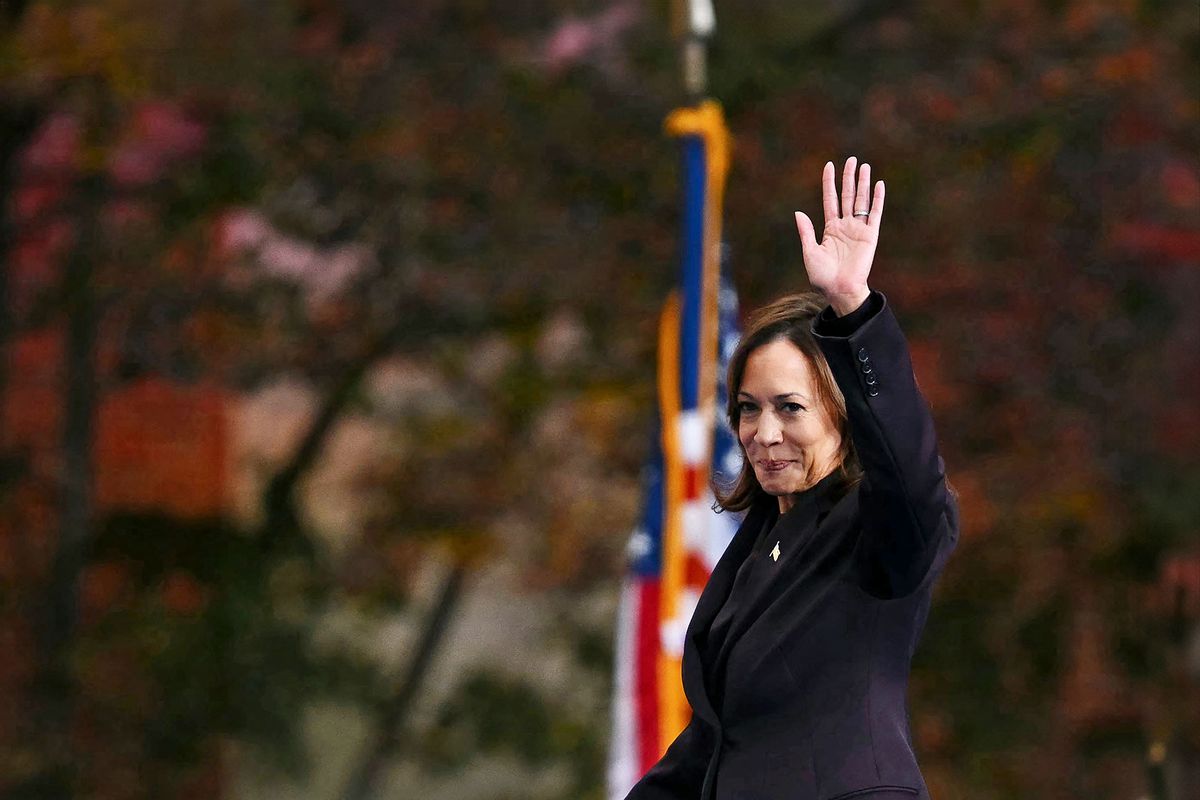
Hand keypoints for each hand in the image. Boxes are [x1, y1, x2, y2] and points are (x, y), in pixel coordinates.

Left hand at [794, 157, 884, 315]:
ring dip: (862, 183)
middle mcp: (845, 226)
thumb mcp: (810, 252)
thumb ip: (806, 232)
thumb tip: (798, 212)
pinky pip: (875, 214)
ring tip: (864, 166)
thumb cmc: (823, 276)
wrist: (840, 290)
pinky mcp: (870, 236)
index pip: (830, 200)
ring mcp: (858, 230)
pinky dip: (877, 199)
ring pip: (860, 201)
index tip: (829, 166)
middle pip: (847, 196)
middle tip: (851, 160)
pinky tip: (878, 184)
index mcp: (830, 229)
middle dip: (848, 178)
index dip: (829, 183)